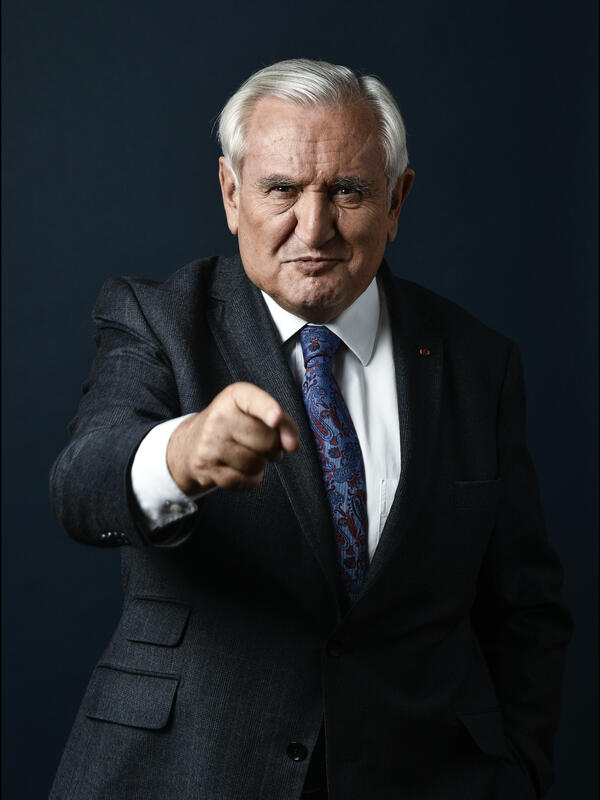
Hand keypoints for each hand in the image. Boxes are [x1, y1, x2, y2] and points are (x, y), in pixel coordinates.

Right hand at [166, 382, 299, 492]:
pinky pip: (246, 481)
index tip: (276, 419)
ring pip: (256, 463)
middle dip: (274, 447)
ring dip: (262, 463)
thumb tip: (293, 445)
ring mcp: (210, 444)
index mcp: (234, 396)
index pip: (254, 400)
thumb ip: (282, 422)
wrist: (191, 444)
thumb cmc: (235, 425)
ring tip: (252, 454)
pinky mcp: (207, 469)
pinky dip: (252, 478)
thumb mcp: (255, 412)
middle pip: (265, 440)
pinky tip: (242, 468)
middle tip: (267, 444)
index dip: (268, 410)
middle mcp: (219, 417)